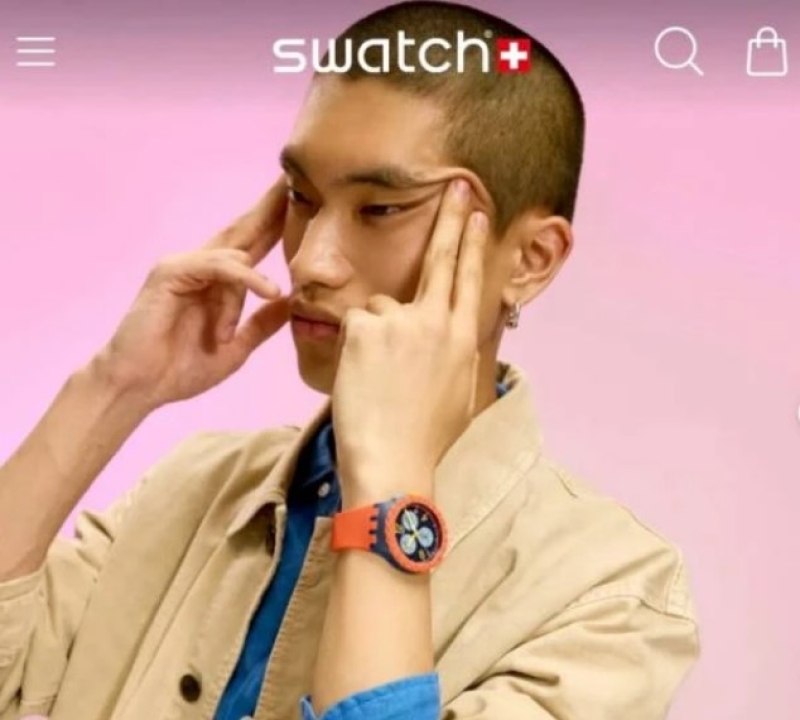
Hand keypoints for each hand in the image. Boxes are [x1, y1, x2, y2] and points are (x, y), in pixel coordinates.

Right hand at [95, 176, 290, 409]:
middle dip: (271, 208)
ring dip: (256, 279)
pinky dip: (244, 278)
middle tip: (296, 181)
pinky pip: (217, 266)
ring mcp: (184, 266)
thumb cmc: (180, 369)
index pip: (253, 245)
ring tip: (276, 292)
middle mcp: (202, 267)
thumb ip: (262, 324)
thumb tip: (291, 303)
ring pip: (234, 253)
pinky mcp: (170, 272)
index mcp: (217, 282)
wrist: (139, 388)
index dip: (277, 224)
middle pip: (243, 230)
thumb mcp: (237, 346)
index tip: (305, 204)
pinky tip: (266, 291)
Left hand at [331, 179, 487, 504]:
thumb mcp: (458, 395)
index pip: (469, 278)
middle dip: (451, 218)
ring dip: (374, 336)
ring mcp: (400, 323)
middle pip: (441, 260)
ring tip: (376, 381)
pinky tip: (359, 379)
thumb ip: (455, 355)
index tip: (475, 213)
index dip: (471, 243)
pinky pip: (354, 325)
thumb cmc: (424, 440)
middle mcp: (436, 322)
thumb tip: (453, 335)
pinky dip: (352, 349)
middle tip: (457, 184)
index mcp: (462, 339)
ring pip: (380, 308)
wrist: (393, 465)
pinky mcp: (365, 329)